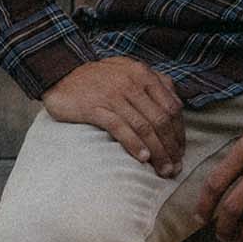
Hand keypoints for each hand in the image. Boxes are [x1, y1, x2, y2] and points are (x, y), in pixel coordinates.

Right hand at [42, 57, 183, 177]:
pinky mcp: (94, 108)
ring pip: (143, 127)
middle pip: (160, 120)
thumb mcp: (129, 72)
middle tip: (174, 167)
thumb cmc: (99, 78)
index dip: (179, 132)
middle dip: (171, 147)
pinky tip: (142, 158)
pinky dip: (133, 144)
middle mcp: (132, 83)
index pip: (171, 106)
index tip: (180, 152)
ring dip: (157, 151)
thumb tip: (176, 107)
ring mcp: (113, 95)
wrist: (62, 73)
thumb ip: (153, 84)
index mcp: (143, 74)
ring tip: (162, 169)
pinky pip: (119, 128)